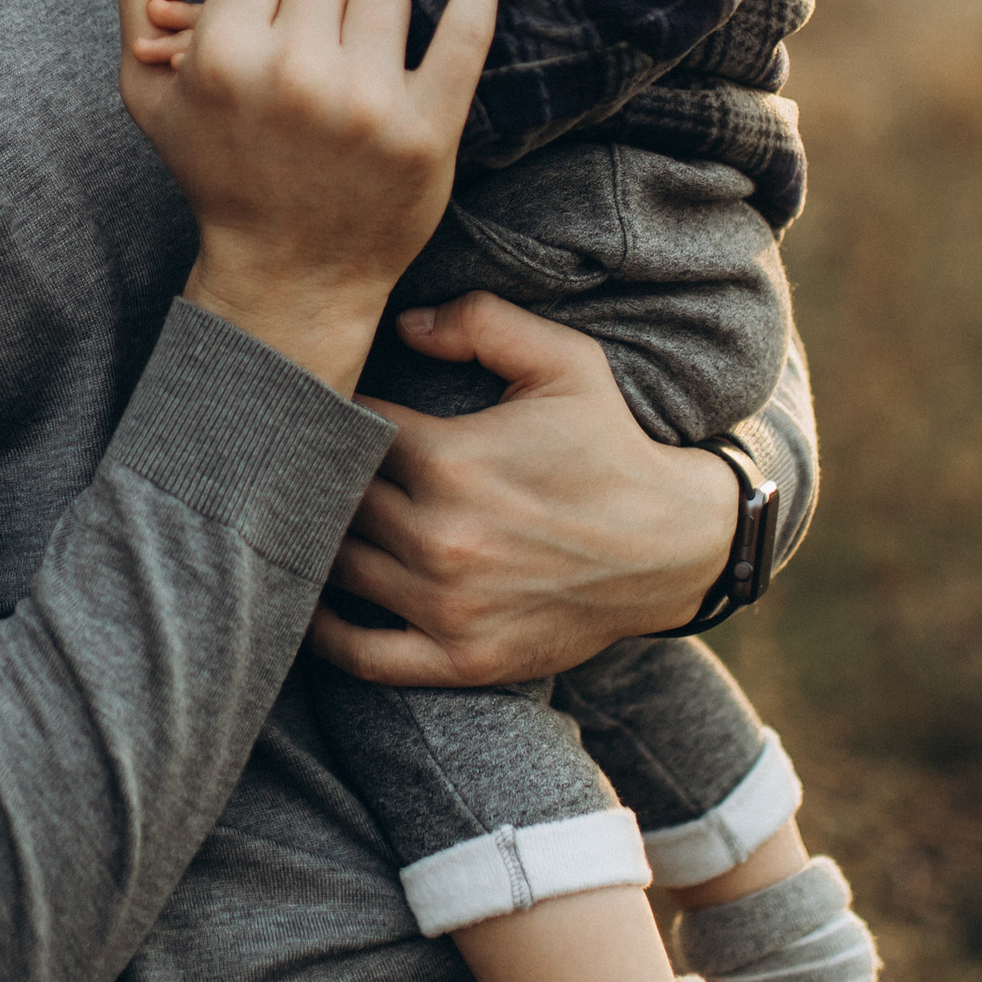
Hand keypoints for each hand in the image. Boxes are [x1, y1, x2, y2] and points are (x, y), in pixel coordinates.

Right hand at [116, 0, 500, 396]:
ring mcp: (369, 102)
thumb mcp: (146, 90)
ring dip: (365, 23)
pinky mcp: (428, 126)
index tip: (259, 46)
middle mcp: (297, 76)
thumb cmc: (219, 172)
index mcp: (224, 58)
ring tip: (347, 78)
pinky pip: (464, 30)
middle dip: (309, 15)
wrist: (289, 274)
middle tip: (301, 79)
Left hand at [306, 287, 748, 685]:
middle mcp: (441, 536)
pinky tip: (314, 600)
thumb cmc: (611, 446)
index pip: (348, 430)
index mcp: (451, 458)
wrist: (675, 547)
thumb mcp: (565, 362)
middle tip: (306, 465)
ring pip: (336, 570)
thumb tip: (403, 324)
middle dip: (317, 479)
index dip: (333, 416)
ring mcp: (448, 605)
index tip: (330, 413)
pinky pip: (361, 655)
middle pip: (332, 500)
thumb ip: (482, 322)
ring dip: (316, 544)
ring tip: (308, 520)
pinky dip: (324, 632)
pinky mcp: (460, 659)